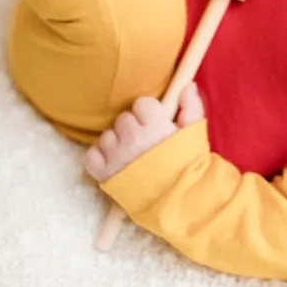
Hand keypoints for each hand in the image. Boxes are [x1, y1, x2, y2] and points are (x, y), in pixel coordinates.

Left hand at [84, 84, 204, 181]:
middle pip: (123, 118)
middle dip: (134, 126)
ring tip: (132, 153)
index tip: (157, 123)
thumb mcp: (194, 134)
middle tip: (146, 141)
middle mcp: (132, 138)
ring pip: (107, 135)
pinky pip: (92, 154)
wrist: (178, 201)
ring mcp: (116, 156)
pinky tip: (115, 161)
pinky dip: (101, 156)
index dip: (149, 112)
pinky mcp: (104, 174)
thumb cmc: (188, 166)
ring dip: (117, 141)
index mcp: (154, 126)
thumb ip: (191, 107)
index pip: (141, 103)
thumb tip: (187, 85)